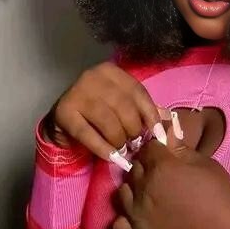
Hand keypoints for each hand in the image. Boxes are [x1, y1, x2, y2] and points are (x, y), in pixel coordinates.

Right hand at [43, 62, 162, 163]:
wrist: (62, 121)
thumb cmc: (98, 112)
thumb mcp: (121, 104)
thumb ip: (142, 109)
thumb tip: (167, 120)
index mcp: (111, 71)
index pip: (137, 91)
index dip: (150, 114)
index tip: (157, 133)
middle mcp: (93, 76)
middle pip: (123, 105)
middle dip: (134, 128)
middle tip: (136, 143)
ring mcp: (76, 92)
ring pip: (108, 119)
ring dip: (119, 139)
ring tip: (123, 149)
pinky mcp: (63, 112)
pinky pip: (88, 134)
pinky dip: (103, 148)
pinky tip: (112, 157)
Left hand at [112, 130, 229, 228]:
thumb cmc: (219, 197)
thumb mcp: (206, 165)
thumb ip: (181, 149)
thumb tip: (168, 132)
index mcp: (161, 167)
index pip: (148, 146)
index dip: (157, 147)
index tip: (165, 151)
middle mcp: (143, 188)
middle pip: (135, 167)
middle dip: (146, 165)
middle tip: (162, 171)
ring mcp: (137, 214)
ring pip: (124, 191)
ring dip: (136, 187)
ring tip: (152, 192)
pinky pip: (119, 222)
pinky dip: (126, 215)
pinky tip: (141, 213)